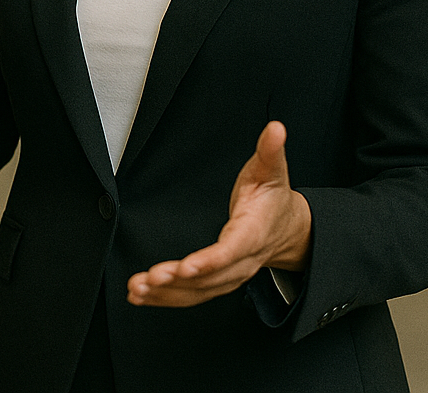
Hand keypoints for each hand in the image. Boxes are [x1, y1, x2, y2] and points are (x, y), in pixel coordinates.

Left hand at [127, 121, 311, 307]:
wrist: (289, 229)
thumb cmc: (274, 198)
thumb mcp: (272, 170)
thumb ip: (271, 150)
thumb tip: (276, 128)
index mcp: (253, 233)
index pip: (231, 251)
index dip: (210, 261)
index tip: (187, 266)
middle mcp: (242, 260)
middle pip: (211, 277)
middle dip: (179, 280)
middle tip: (149, 278)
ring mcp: (231, 275)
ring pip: (199, 292)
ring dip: (167, 294)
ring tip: (137, 290)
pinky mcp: (218, 280)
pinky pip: (193, 295)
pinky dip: (167, 299)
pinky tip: (142, 297)